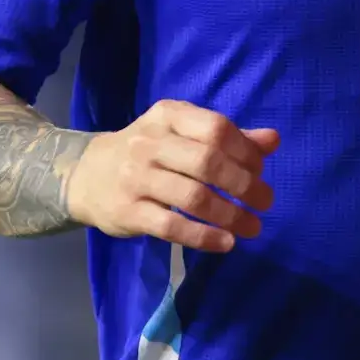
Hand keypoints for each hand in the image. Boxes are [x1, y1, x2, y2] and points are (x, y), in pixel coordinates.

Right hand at [66, 98, 278, 252]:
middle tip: (265, 202)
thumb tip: (273, 140)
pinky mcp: (128, 212)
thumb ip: (228, 137)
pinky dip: (204, 237)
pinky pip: (172, 226)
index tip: (262, 172)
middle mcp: (150, 143)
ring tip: (252, 227)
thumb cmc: (147, 152)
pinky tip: (226, 243)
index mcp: (168, 116)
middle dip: (244, 185)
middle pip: (207, 162)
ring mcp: (136, 178)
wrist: (86, 175)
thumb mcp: (182, 134)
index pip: (216, 128)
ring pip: (193, 197)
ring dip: (230, 215)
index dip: (246, 152)